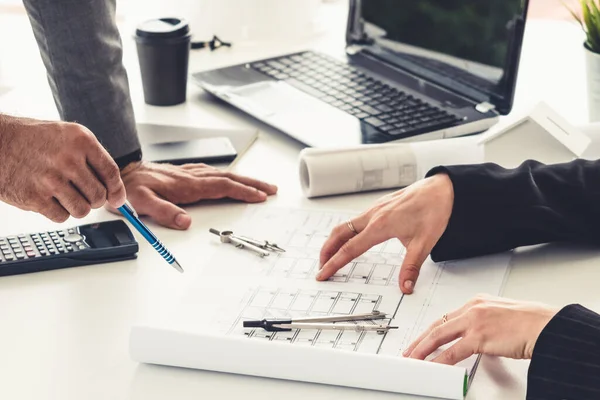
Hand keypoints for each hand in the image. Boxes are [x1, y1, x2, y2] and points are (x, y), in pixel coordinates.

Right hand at [0, 115, 125, 221]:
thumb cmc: (33, 140)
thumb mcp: (68, 137)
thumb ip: (93, 159)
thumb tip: (115, 192)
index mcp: (81, 140)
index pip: (111, 172)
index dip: (117, 190)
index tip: (117, 199)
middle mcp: (68, 159)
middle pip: (99, 195)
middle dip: (94, 199)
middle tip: (82, 193)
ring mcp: (51, 180)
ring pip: (82, 210)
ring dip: (77, 207)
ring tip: (64, 195)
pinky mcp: (35, 198)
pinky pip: (61, 217)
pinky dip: (58, 212)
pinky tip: (48, 198)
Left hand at [117, 161, 277, 228]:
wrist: (123, 172)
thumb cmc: (132, 188)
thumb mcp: (142, 203)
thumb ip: (164, 212)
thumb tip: (186, 222)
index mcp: (188, 185)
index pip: (223, 187)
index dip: (243, 191)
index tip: (260, 196)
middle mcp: (192, 177)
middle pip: (230, 178)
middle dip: (252, 183)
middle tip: (271, 189)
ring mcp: (190, 174)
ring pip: (224, 174)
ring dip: (244, 179)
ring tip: (259, 185)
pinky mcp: (185, 174)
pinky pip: (214, 173)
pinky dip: (228, 176)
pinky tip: (230, 178)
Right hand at [317, 173, 453, 293]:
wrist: (442, 189)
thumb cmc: (434, 211)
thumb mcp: (425, 243)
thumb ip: (411, 267)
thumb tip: (405, 287)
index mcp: (380, 226)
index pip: (349, 249)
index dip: (334, 263)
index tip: (324, 273)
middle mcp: (373, 216)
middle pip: (339, 234)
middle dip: (326, 251)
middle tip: (321, 266)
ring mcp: (374, 209)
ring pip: (345, 225)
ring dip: (334, 240)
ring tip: (331, 255)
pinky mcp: (379, 206)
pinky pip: (355, 220)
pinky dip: (345, 232)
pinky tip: (349, 239)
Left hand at [403, 295, 557, 363]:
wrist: (546, 325)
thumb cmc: (531, 323)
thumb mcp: (502, 316)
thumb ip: (486, 325)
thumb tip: (477, 340)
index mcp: (477, 302)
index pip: (447, 317)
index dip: (432, 330)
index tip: (423, 338)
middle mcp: (473, 308)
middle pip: (438, 325)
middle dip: (421, 339)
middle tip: (410, 350)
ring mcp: (474, 322)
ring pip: (440, 336)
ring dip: (423, 349)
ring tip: (414, 359)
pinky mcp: (479, 336)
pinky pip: (453, 351)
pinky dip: (440, 360)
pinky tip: (432, 365)